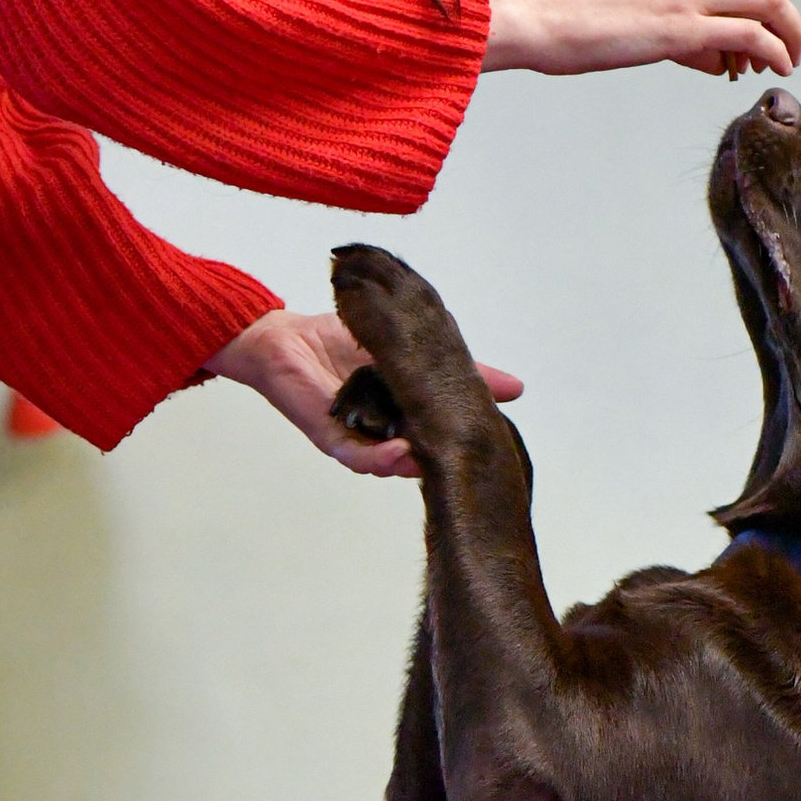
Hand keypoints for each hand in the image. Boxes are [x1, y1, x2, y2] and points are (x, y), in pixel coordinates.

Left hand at [208, 306, 521, 477]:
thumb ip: (463, 370)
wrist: (284, 336)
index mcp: (407, 417)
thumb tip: (516, 389)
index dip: (469, 446)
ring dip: (415, 464)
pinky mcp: (331, 437)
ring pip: (392, 464)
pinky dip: (379, 458)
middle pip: (422, 460)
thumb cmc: (341, 343)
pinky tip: (401, 453)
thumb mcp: (416, 348)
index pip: (444, 438)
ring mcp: (359, 438)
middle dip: (447, 462)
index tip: (499, 449)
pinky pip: (358, 455)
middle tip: (477, 462)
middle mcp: (385, 434)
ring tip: (439, 460)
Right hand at [478, 0, 800, 83]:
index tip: (745, 48)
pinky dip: (776, 50)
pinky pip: (752, 33)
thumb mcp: (628, 1)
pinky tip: (778, 68)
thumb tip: (710, 52)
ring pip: (770, 3)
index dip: (749, 12)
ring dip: (789, 35)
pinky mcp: (685, 25)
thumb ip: (671, 17)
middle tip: (785, 51)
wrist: (538, 17)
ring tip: (787, 64)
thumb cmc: (568, 17)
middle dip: (784, 21)